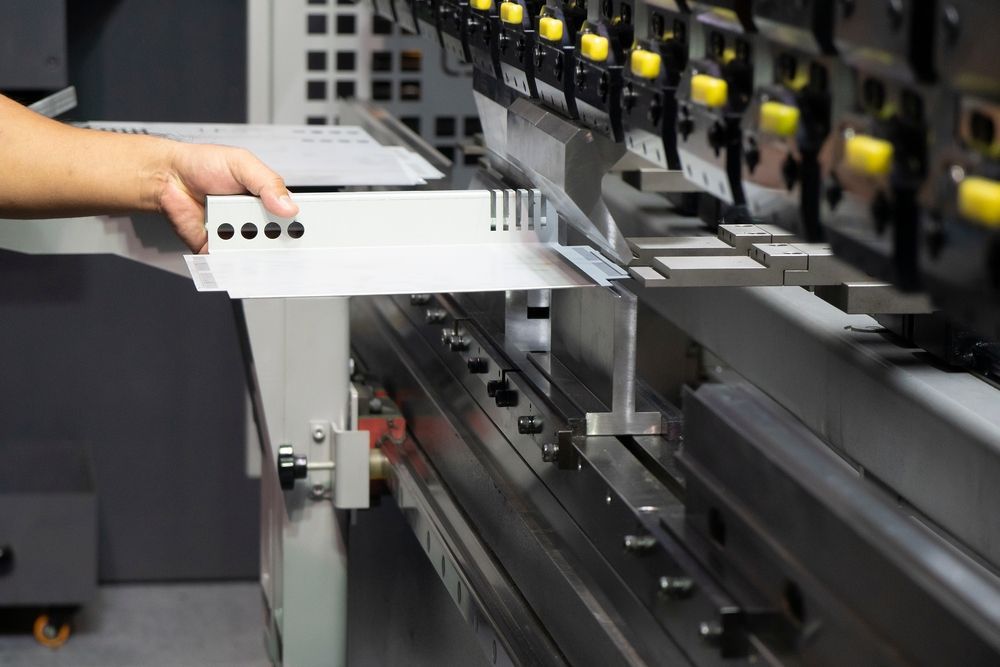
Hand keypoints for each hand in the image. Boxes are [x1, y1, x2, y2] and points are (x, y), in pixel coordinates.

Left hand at [157, 143, 298, 252]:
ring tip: (247, 238)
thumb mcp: (242, 163)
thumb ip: (267, 182)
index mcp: (266, 199)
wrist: (168, 177)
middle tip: (277, 238)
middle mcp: (254, 220)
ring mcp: (237, 235)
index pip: (291, 216)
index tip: (305, 231)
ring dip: (255, 252)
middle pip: (276, 239)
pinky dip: (231, 262)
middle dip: (280, 243)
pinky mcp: (218, 249)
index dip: (300, 225)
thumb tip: (288, 206)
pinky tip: (232, 254)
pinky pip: (229, 262)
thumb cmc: (203, 164)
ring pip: (254, 253)